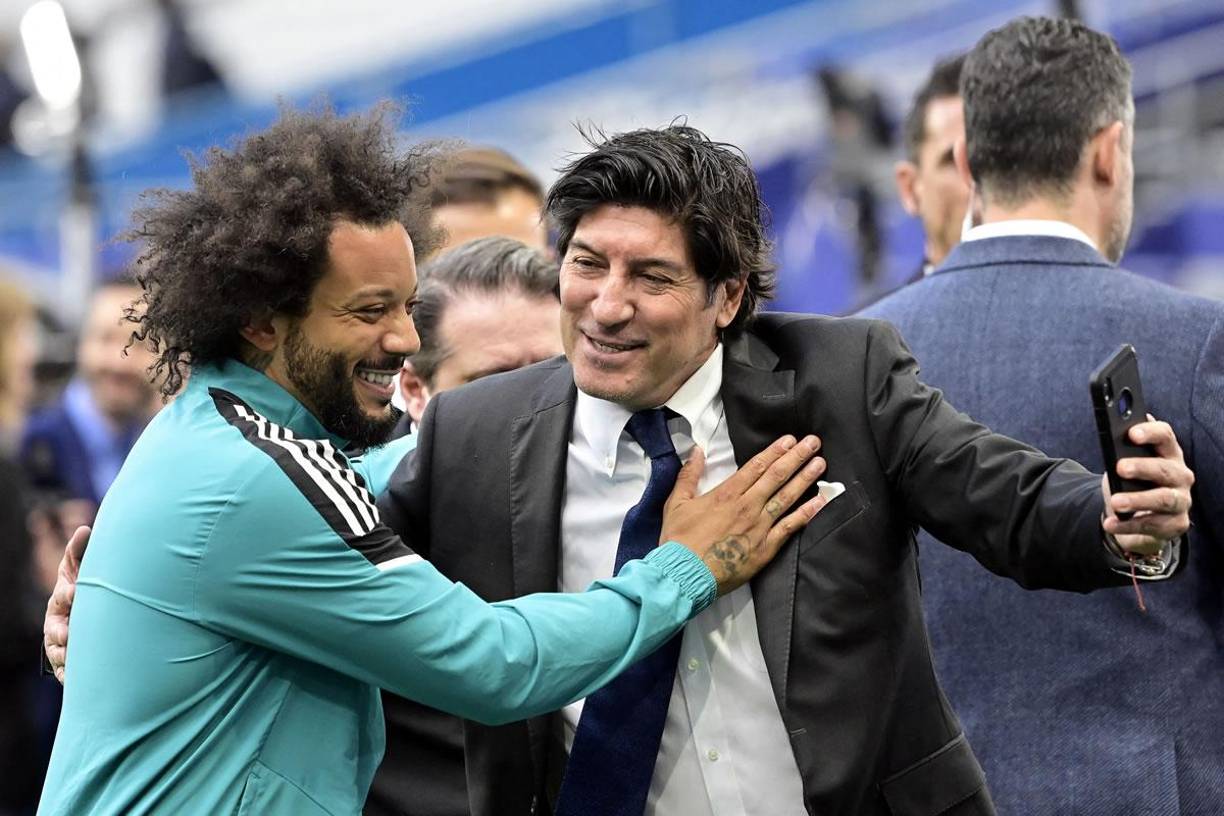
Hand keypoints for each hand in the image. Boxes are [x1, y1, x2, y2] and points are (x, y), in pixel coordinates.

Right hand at [43, 525, 89, 683]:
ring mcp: (60, 646)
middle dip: (64, 634)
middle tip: (72, 636)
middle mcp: (56, 625)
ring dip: (67, 659)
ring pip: (60, 655)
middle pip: (57, 632)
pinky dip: (71, 679)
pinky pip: (66, 674)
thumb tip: (85, 528)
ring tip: (78, 662)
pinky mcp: (67, 664)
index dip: (71, 594)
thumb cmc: (81, 589)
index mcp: (61, 601)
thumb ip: (79, 551)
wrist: (79, 614)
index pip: (64, 596)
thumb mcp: (78, 570)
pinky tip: (79, 682)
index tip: (79, 591)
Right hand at [663, 435, 826, 594]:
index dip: (775, 451)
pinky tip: (819, 502)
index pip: (756, 466)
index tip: (789, 440)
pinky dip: (806, 513)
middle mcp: (746, 506)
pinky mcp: (765, 548)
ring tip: (820, 463)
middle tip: (813, 443)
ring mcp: (758, 527)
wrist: (684, 575)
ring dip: (804, 478)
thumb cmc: (678, 541)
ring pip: (787, 497)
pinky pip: (790, 527)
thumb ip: (689, 475)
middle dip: (796, 457)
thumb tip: (697, 450)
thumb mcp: (676, 503)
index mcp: (726, 494)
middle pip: (776, 476)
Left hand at [1101, 416, 1193, 555]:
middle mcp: (1180, 476)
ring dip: (1138, 500)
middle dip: (1142, 467)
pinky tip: (1110, 523)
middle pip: (1165, 469)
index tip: (1131, 434)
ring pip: (1164, 499)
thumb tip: (1112, 441)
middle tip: (1120, 468)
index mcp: (1168, 454)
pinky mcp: (1177, 524)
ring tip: (1116, 502)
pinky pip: (1154, 525)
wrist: (1132, 518)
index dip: (1151, 432)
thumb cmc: (1130, 484)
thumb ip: (1120, 454)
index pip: (1165, 437)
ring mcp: (1181, 500)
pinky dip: (1129, 525)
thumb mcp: (1122, 467)